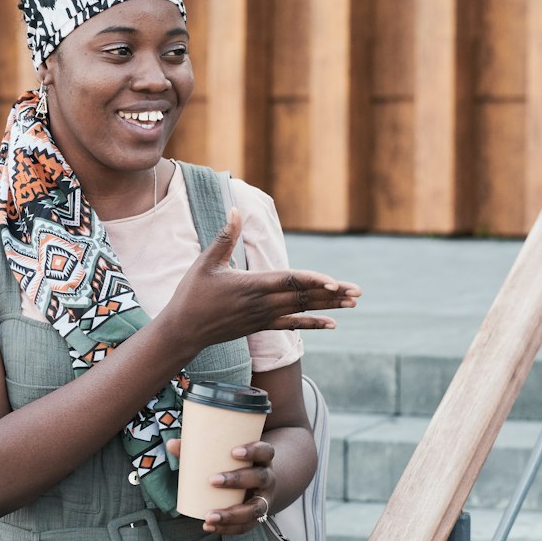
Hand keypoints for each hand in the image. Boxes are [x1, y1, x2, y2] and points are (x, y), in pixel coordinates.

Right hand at [160, 208, 359, 353]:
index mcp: (252, 285)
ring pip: (302, 310)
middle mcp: (262, 303)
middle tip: (358, 292)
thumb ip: (225, 237)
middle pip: (303, 296)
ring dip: (329, 307)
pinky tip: (332, 324)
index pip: (290, 281)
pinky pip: (292, 325)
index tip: (335, 283)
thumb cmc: (192, 294)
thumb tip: (235, 210)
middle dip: (332, 294)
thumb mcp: (206, 262)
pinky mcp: (260, 326)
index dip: (314, 281)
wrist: (183, 330)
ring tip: (353, 303)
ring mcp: (263, 317)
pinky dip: (312, 323)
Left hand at [165, 439, 275, 535]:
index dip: (253, 451)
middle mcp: (267, 479)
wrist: (258, 485)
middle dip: (237, 480)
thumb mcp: (225, 455)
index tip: (234, 452)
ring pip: (255, 508)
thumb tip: (172, 445)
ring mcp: (264, 499)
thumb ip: (199, 449)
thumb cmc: (235, 465)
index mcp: (262, 459)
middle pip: (260, 478)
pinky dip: (227, 529)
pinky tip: (209, 526)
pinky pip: (246, 526)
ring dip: (232, 514)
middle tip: (212, 481)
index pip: (265, 451)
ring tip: (209, 516)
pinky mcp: (256, 517)